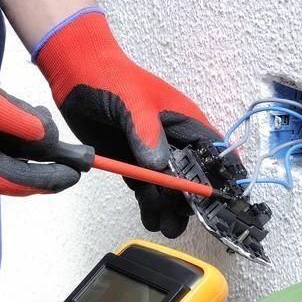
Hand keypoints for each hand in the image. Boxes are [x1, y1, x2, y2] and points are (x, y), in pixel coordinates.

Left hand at [34, 7, 233, 236]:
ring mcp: (149, 151)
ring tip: (165, 227)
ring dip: (168, 206)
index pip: (213, 151)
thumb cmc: (110, 77)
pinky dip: (147, 202)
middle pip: (191, 175)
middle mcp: (171, 138)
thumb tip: (159, 167)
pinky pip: (143, 185)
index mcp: (183, 120)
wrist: (74, 74)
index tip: (226, 202)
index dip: (223, 176)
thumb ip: (147, 134)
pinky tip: (150, 218)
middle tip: (182, 221)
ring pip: (166, 185)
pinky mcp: (128, 159)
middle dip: (190, 200)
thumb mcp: (132, 103)